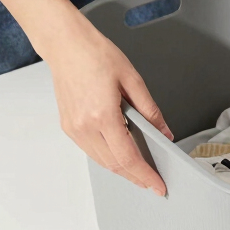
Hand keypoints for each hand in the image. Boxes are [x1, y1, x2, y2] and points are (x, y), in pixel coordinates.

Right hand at [43, 12, 173, 195]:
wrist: (66, 45)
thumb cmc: (96, 55)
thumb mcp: (133, 80)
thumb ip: (150, 110)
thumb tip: (164, 132)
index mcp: (102, 115)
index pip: (128, 157)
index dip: (145, 175)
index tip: (158, 185)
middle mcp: (84, 126)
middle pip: (114, 165)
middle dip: (135, 177)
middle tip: (153, 182)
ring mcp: (73, 128)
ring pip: (101, 161)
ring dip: (122, 170)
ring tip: (140, 172)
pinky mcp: (68, 125)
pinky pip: (91, 151)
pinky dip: (108, 158)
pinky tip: (120, 155)